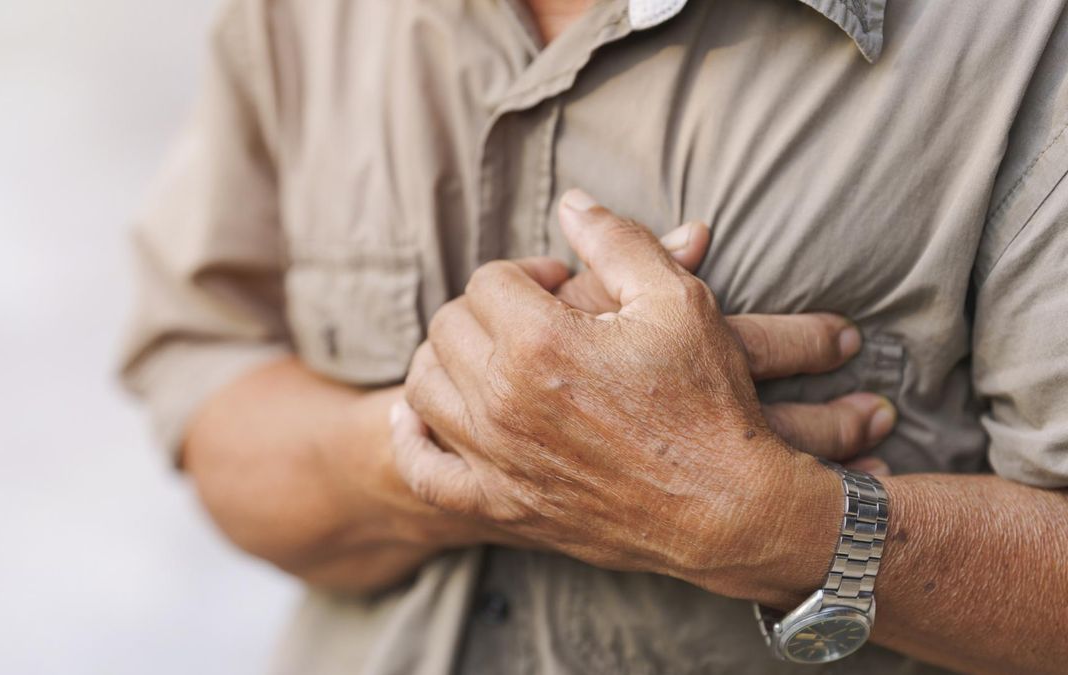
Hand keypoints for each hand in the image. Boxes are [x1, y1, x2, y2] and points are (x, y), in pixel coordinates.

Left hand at [394, 190, 848, 597]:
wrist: (731, 511)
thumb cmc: (709, 402)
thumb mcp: (678, 301)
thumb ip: (616, 241)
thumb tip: (571, 202)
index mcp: (540, 341)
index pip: (489, 279)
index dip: (528, 273)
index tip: (564, 288)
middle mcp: (503, 400)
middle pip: (449, 326)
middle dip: (489, 309)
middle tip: (536, 319)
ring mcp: (496, 458)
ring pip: (425, 386)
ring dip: (450, 361)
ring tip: (494, 358)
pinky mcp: (500, 505)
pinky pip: (425, 471)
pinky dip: (413, 441)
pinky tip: (422, 418)